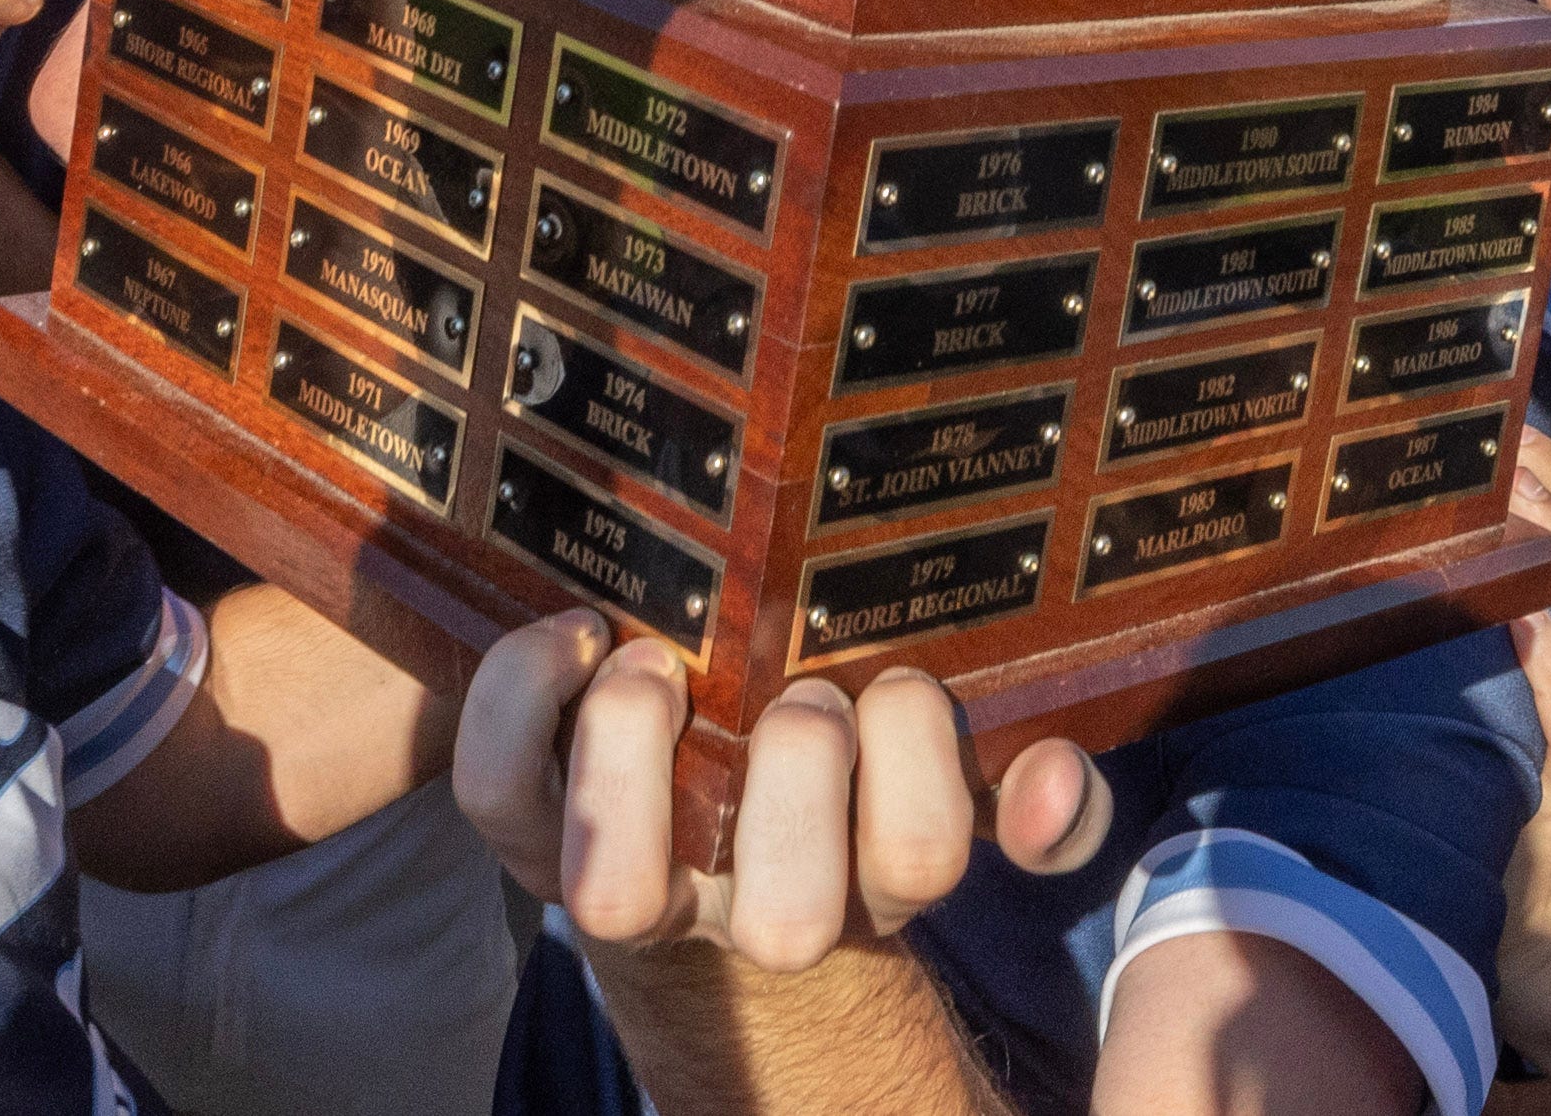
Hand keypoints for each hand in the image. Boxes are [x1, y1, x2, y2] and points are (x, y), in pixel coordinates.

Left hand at [452, 612, 1110, 972]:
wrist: (704, 861)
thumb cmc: (840, 786)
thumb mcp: (945, 787)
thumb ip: (1036, 794)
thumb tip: (1052, 784)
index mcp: (870, 877)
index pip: (920, 857)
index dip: (915, 763)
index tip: (898, 680)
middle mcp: (749, 908)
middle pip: (789, 915)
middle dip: (798, 772)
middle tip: (791, 692)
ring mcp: (636, 888)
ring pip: (618, 891)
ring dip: (639, 754)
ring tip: (658, 669)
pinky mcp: (535, 840)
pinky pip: (497, 789)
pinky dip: (522, 696)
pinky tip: (576, 634)